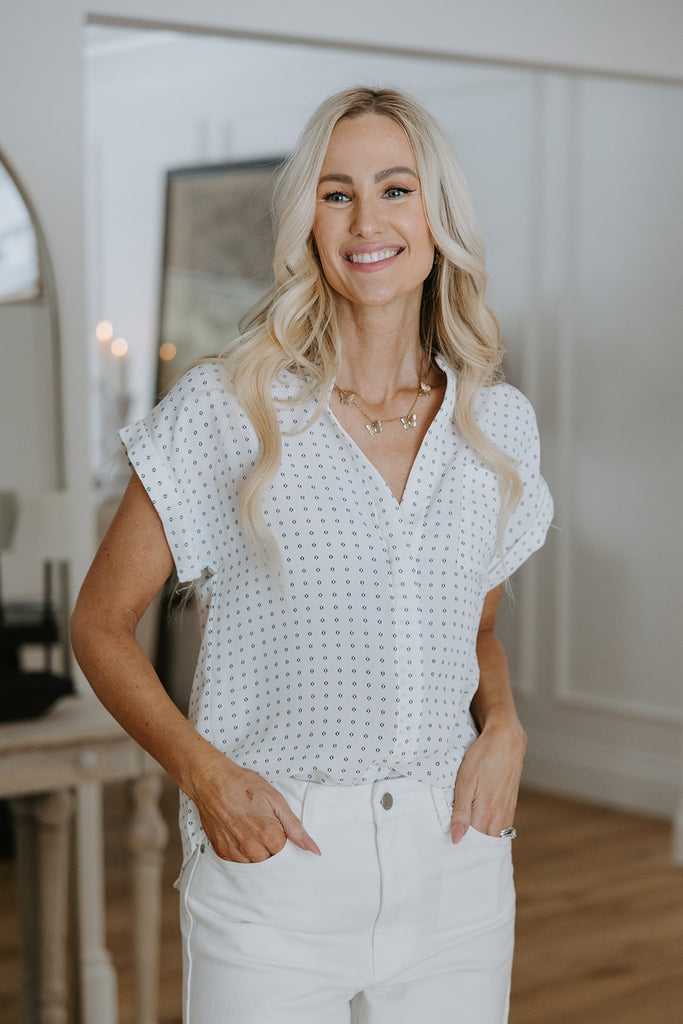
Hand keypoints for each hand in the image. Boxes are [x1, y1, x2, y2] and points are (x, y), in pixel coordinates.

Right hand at [186, 748, 320, 861]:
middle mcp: (251, 848)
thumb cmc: (245, 786)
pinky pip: (238, 863)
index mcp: (269, 835)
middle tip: (263, 827)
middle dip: (271, 848)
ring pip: (254, 864)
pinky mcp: (221, 852)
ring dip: (257, 852)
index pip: (286, 853)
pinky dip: (242, 853)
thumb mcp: (275, 800)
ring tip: (251, 830)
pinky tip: (240, 834)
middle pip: (271, 861)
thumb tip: (314, 849)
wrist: (211, 781)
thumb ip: (295, 827)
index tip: (277, 827)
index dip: (283, 838)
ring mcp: (235, 852)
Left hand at [449, 717, 525, 843]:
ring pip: (492, 837)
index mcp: (485, 815)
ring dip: (480, 839)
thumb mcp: (465, 782)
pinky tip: (479, 825)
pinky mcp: (510, 807)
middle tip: (454, 844)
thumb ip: (461, 812)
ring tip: (466, 836)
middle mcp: (499, 818)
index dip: (460, 846)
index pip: (472, 844)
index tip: (447, 848)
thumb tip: (456, 839)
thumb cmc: (483, 758)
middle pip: (483, 844)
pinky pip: (501, 828)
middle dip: (470, 846)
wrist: (506, 741)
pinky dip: (490, 830)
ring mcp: (507, 813)